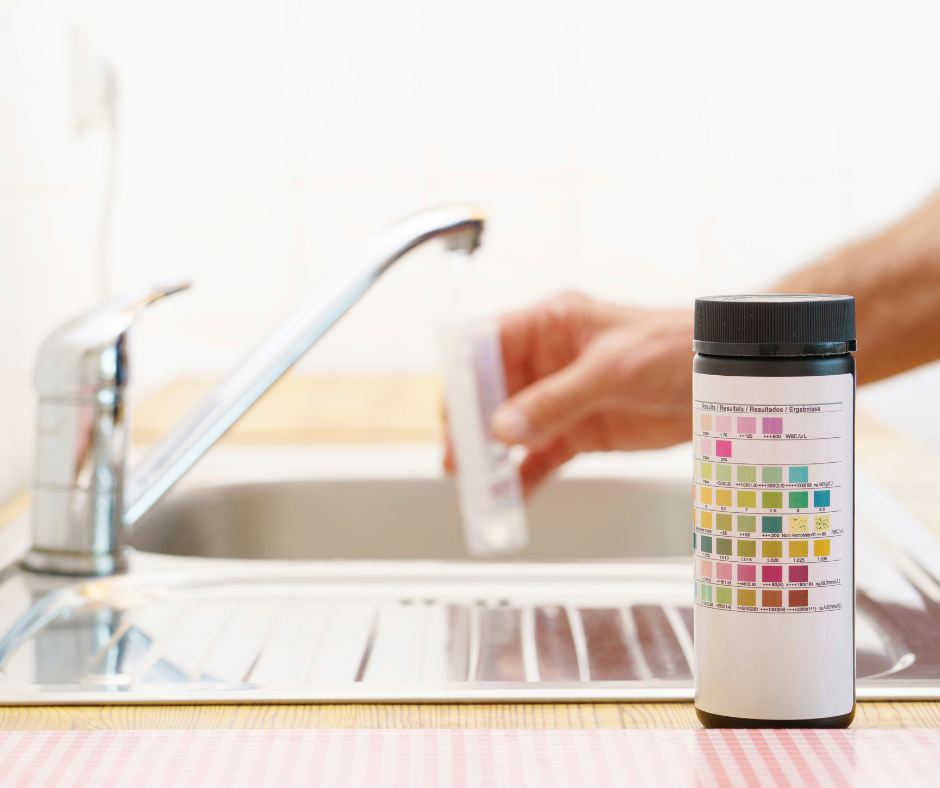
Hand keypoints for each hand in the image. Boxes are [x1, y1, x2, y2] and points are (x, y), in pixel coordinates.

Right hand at [444, 291, 693, 494]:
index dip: (464, 375)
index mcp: (549, 326)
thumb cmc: (676, 347)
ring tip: (474, 482)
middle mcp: (548, 361)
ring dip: (491, 455)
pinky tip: (509, 496)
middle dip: (471, 424)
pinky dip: (522, 477)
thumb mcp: (611, 369)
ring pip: (511, 429)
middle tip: (459, 456)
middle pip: (491, 392)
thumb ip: (556, 399)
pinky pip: (540, 457)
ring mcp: (562, 399)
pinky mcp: (579, 432)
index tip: (452, 409)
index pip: (487, 345)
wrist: (722, 380)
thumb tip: (505, 426)